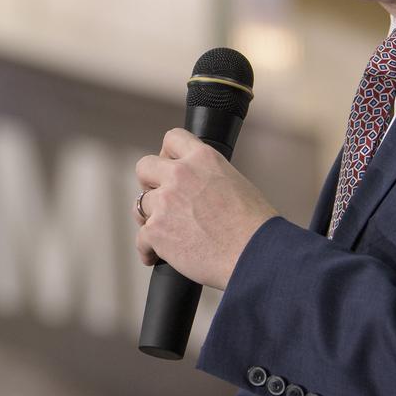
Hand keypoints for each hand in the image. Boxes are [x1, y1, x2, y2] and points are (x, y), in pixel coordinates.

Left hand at [134, 128, 276, 290]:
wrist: (255, 254)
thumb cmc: (254, 226)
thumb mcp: (235, 182)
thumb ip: (208, 177)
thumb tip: (197, 189)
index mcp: (203, 159)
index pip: (173, 138)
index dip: (166, 153)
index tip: (167, 166)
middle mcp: (180, 174)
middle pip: (144, 167)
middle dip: (148, 183)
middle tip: (159, 198)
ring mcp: (165, 202)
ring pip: (140, 206)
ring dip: (150, 219)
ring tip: (164, 232)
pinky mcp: (156, 231)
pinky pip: (140, 239)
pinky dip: (147, 250)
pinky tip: (156, 256)